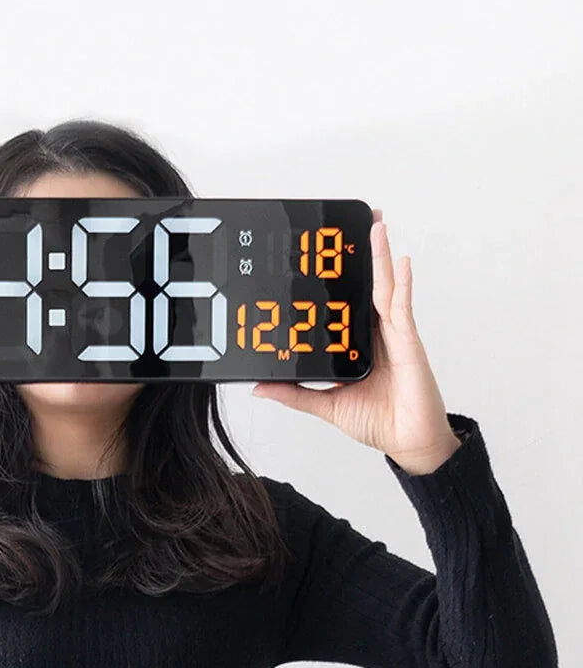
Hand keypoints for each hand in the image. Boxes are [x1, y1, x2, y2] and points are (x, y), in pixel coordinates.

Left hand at [251, 210, 459, 472]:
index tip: (320, 257)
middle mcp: (374, 334)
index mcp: (354, 345)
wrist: (407, 443)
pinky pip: (402, 309)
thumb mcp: (324, 404)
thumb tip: (259, 388)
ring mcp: (392, 336)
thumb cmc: (376, 421)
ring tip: (373, 227)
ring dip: (379, 257)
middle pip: (365, 287)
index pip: (341, 307)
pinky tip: (399, 262)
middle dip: (361, 255)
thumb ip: (293, 393)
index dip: (333, 282)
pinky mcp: (407, 344)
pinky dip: (402, 285)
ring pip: (383, 288)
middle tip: (353, 223)